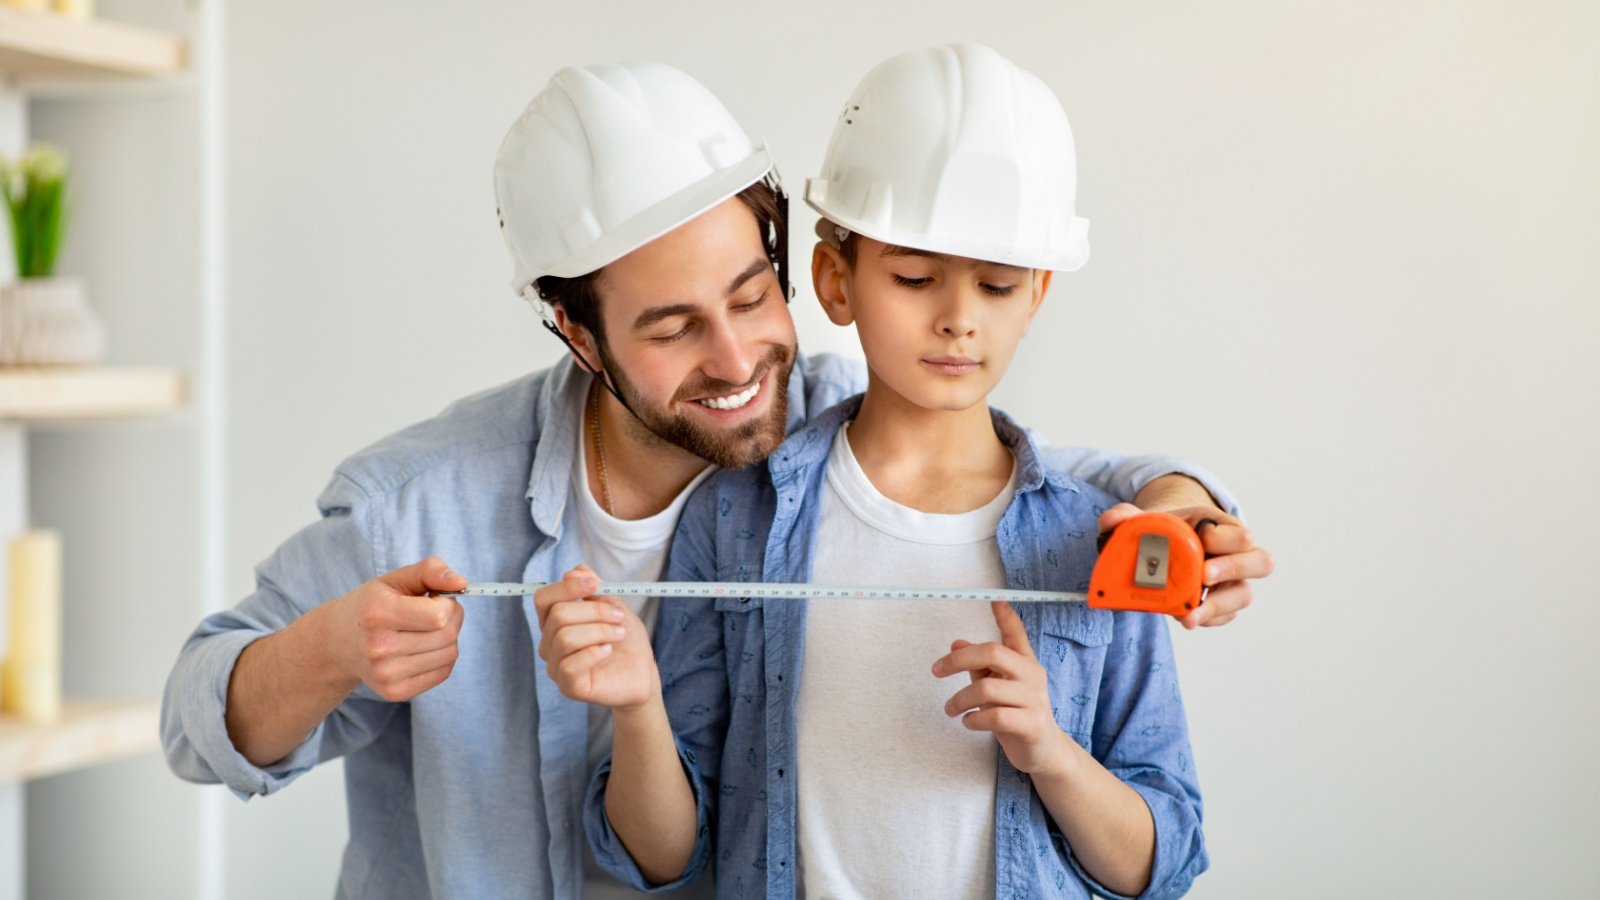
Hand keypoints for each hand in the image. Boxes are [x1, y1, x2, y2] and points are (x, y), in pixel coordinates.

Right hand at [324, 556, 466, 701]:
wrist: (338, 643)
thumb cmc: (372, 605)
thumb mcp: (395, 579)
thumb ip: (430, 570)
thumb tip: (462, 583)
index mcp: (378, 614)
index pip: (439, 616)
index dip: (447, 603)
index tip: (435, 597)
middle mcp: (379, 648)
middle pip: (447, 635)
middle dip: (452, 618)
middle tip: (436, 610)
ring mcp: (386, 674)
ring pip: (450, 654)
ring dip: (449, 637)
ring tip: (427, 628)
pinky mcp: (394, 692)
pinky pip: (443, 673)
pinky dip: (442, 657)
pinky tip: (424, 647)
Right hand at [533, 565, 658, 710]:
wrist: (642, 672)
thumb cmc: (625, 639)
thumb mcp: (613, 605)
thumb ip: (593, 588)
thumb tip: (573, 572)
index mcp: (555, 621)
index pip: (544, 598)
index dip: (567, 587)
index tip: (595, 583)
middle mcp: (549, 643)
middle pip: (558, 615)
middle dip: (595, 611)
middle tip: (619, 616)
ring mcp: (556, 666)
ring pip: (565, 637)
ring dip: (600, 630)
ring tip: (620, 633)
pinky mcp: (568, 686)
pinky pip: (570, 664)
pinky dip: (595, 652)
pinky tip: (609, 651)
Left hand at [933, 601, 1069, 775]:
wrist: (1045, 752)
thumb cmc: (1017, 716)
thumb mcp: (998, 689)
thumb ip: (980, 668)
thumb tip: (956, 643)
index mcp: (1025, 663)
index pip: (1016, 634)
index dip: (1006, 617)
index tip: (994, 600)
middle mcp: (1032, 676)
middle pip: (993, 653)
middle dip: (959, 660)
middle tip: (937, 670)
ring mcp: (1034, 700)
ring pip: (987, 688)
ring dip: (960, 699)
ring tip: (951, 709)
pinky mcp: (1031, 724)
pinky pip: (995, 716)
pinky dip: (974, 719)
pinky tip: (969, 722)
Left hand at [1100, 502, 1274, 629]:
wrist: (1165, 548)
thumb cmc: (1162, 531)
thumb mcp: (1143, 518)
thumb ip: (1124, 515)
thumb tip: (1111, 522)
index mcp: (1222, 527)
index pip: (1239, 533)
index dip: (1223, 539)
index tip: (1201, 540)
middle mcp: (1235, 555)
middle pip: (1260, 563)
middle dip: (1233, 569)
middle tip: (1204, 576)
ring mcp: (1232, 582)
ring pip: (1243, 595)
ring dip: (1218, 606)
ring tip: (1189, 615)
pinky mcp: (1222, 604)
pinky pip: (1225, 616)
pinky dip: (1207, 619)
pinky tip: (1186, 618)